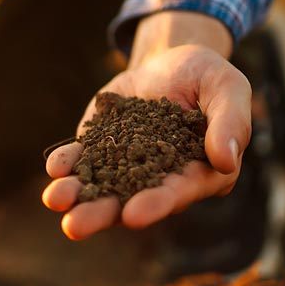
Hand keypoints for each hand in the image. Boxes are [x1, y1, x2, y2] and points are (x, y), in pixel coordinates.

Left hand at [42, 12, 251, 239]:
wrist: (172, 59)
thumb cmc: (208, 77)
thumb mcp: (227, 88)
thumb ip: (230, 121)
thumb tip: (225, 160)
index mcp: (197, 174)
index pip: (175, 193)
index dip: (155, 204)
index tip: (132, 215)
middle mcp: (158, 177)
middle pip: (129, 200)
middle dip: (101, 213)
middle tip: (74, 226)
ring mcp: (125, 163)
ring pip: (100, 185)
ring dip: (76, 195)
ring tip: (54, 200)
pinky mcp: (101, 145)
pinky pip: (82, 158)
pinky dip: (67, 163)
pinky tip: (54, 168)